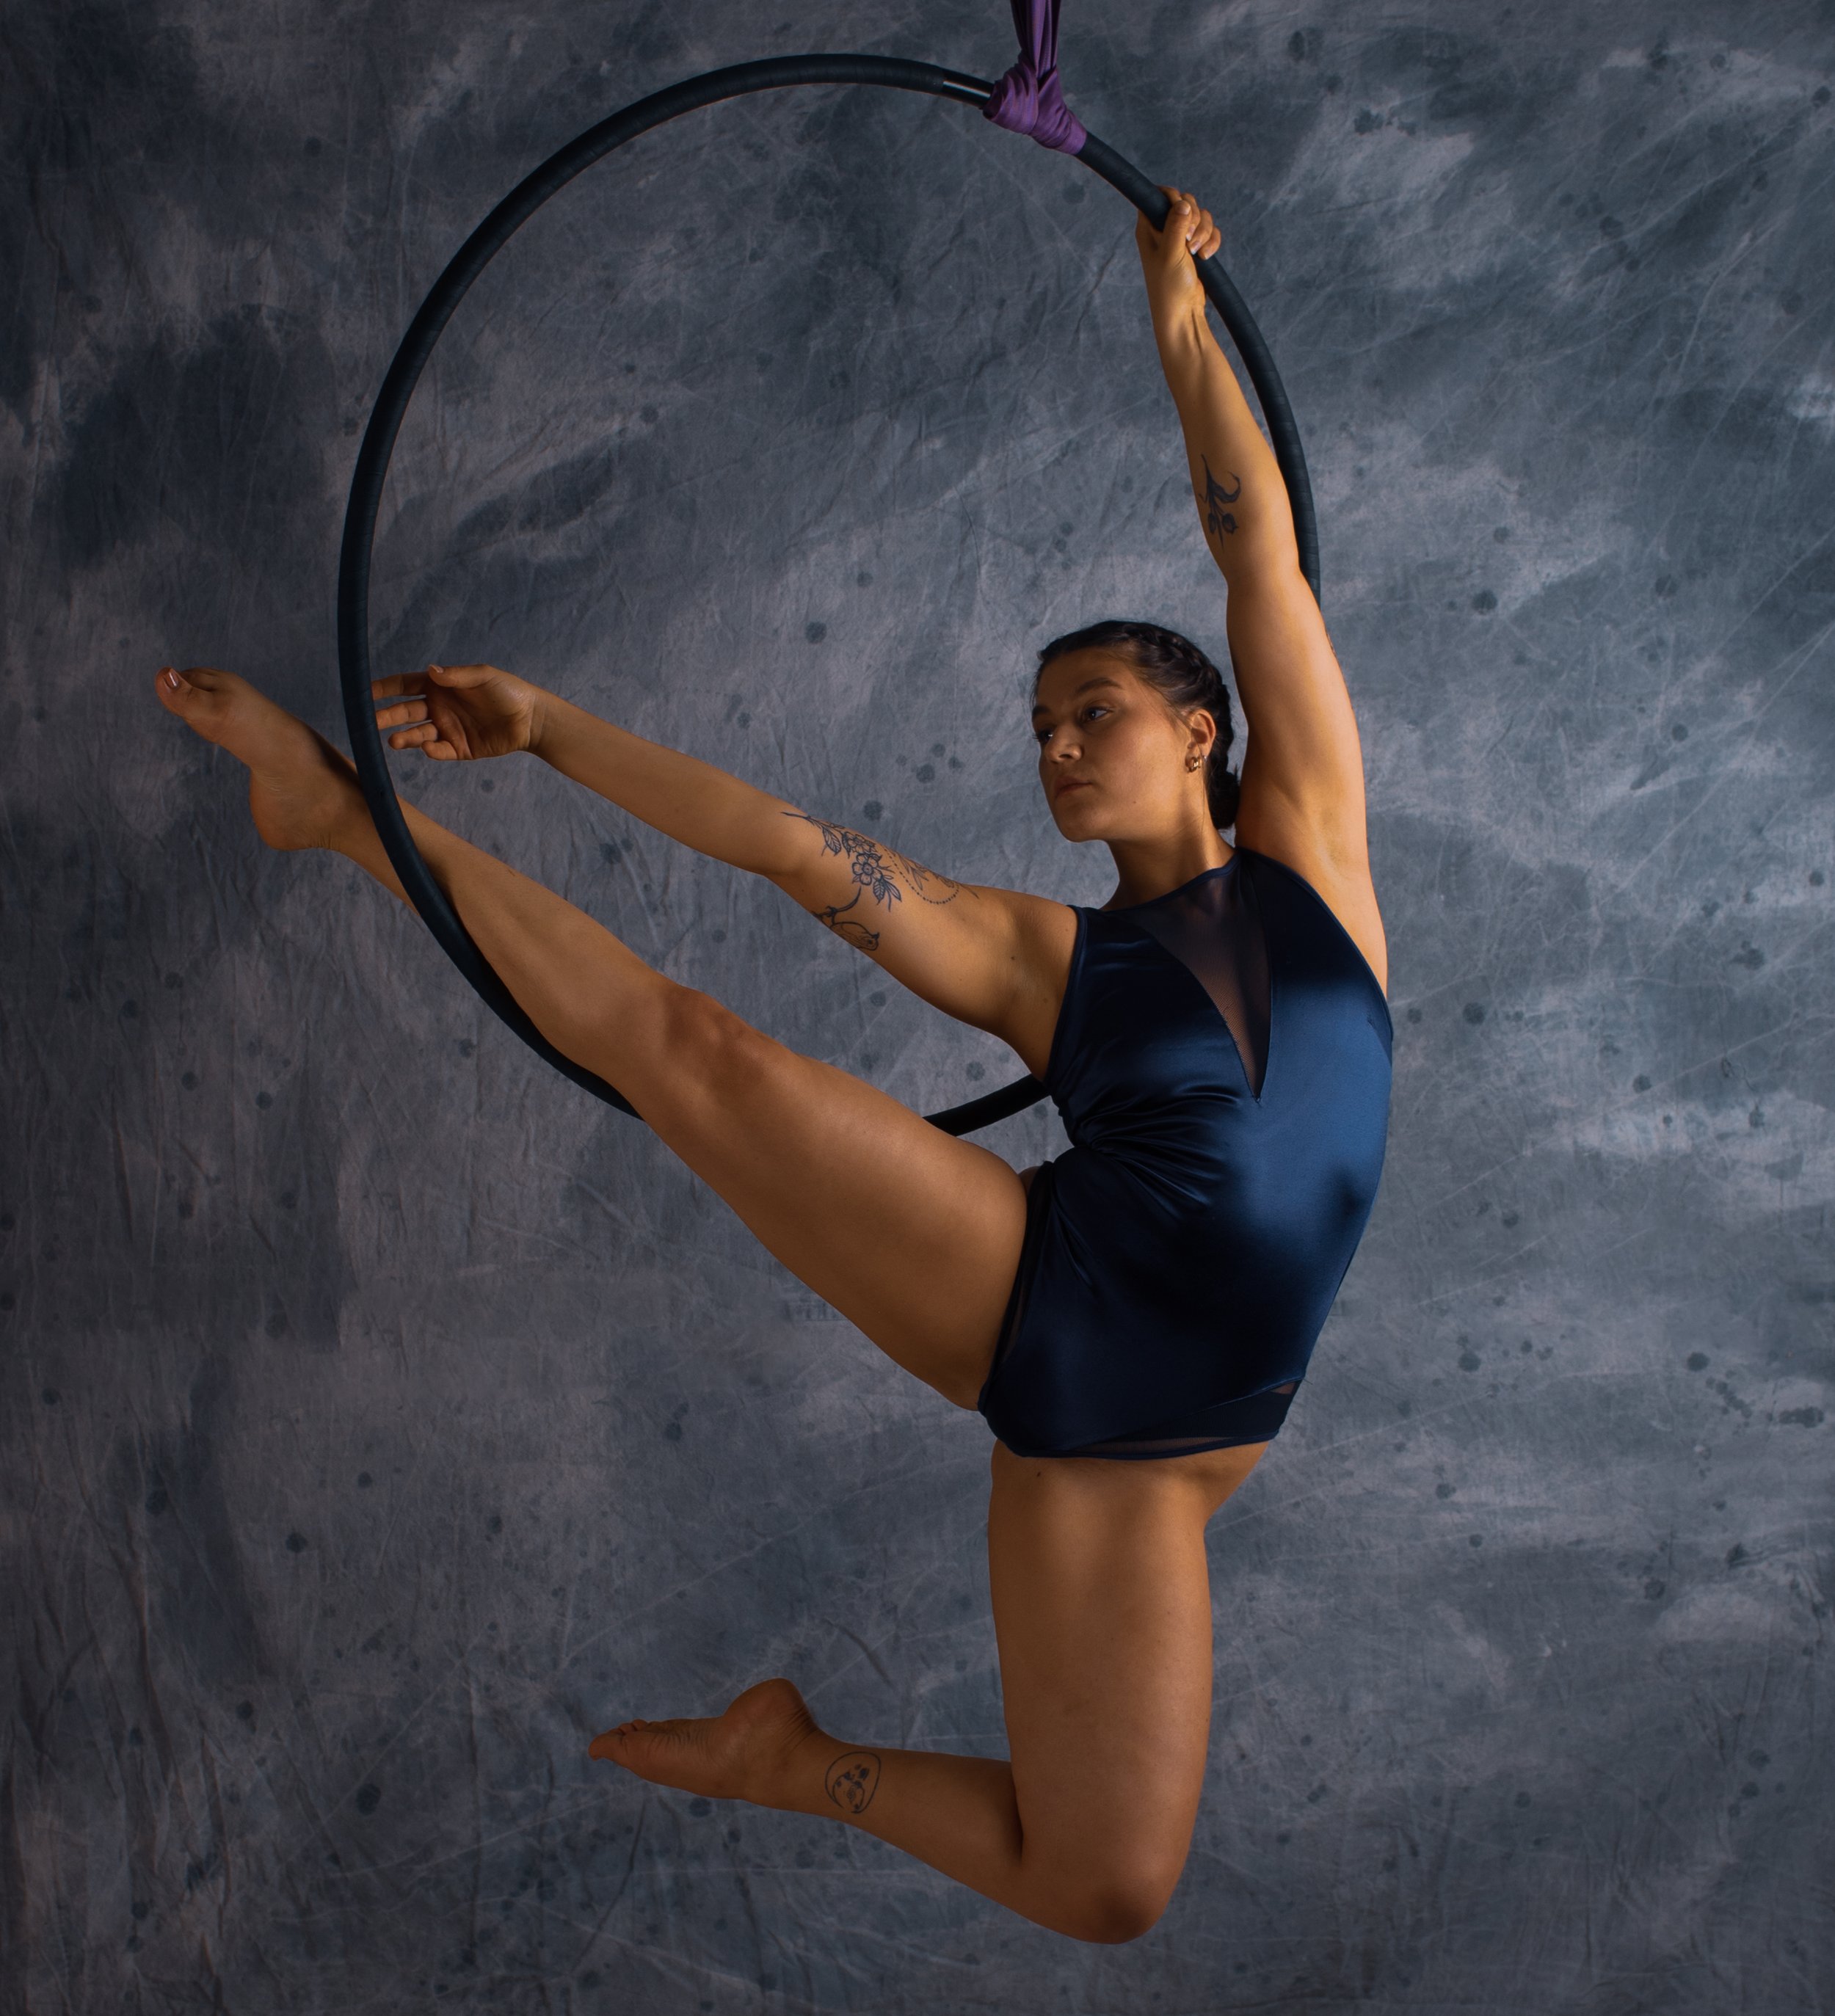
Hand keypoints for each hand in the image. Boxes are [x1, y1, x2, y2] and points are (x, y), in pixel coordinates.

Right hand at [370, 662, 547, 760]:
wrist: (531, 719)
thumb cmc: (508, 691)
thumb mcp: (483, 676)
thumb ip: (457, 676)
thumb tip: (430, 670)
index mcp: (439, 687)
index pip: (404, 686)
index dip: (384, 688)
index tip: (365, 692)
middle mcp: (438, 708)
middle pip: (404, 712)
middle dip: (386, 716)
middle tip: (370, 722)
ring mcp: (446, 729)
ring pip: (417, 733)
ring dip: (404, 737)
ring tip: (393, 740)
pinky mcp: (458, 749)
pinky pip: (439, 750)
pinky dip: (431, 750)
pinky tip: (427, 747)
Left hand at [1135, 187, 1221, 318]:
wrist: (1183, 312)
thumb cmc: (1169, 286)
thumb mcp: (1170, 254)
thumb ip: (1175, 226)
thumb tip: (1182, 202)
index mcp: (1149, 228)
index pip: (1156, 196)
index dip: (1171, 196)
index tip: (1180, 209)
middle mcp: (1164, 230)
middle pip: (1185, 201)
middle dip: (1194, 217)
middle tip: (1188, 239)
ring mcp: (1181, 238)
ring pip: (1201, 216)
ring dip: (1204, 232)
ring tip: (1197, 253)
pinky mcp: (1196, 247)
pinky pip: (1211, 231)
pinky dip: (1213, 241)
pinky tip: (1206, 257)